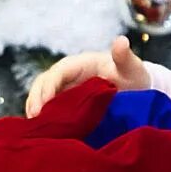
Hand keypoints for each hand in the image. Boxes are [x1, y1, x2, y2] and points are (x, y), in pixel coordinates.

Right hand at [23, 36, 149, 118]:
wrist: (136, 90)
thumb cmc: (133, 76)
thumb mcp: (132, 68)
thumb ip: (125, 57)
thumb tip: (121, 40)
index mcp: (80, 64)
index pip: (57, 73)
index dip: (49, 87)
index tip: (45, 104)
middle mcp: (68, 74)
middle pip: (43, 83)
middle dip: (36, 99)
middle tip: (35, 118)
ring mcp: (65, 88)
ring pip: (41, 95)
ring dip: (35, 108)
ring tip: (34, 127)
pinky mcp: (66, 101)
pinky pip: (48, 107)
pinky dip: (42, 117)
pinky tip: (41, 131)